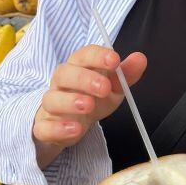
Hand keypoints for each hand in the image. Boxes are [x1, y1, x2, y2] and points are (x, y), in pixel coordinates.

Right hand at [33, 45, 146, 163]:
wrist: (71, 125)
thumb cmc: (93, 99)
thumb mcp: (112, 87)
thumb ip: (125, 74)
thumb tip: (140, 58)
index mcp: (78, 67)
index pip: (83, 55)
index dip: (97, 56)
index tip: (114, 60)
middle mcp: (61, 83)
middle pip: (65, 73)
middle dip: (84, 78)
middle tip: (104, 88)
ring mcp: (51, 105)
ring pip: (52, 98)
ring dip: (70, 101)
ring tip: (88, 106)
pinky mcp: (45, 127)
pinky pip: (44, 126)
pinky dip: (58, 128)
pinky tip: (75, 129)